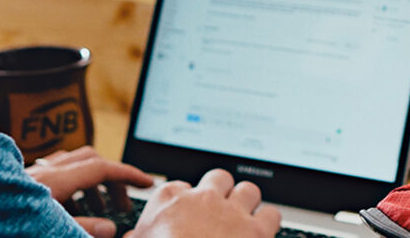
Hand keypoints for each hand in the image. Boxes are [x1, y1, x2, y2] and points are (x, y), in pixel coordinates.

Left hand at [27, 146, 153, 237]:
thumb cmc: (7, 226)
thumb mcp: (52, 230)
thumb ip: (83, 227)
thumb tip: (110, 228)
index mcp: (54, 180)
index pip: (101, 168)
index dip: (127, 174)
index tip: (146, 182)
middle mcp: (44, 171)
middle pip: (90, 161)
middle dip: (112, 180)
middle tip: (121, 205)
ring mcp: (31, 175)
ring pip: (72, 165)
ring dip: (91, 183)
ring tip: (97, 209)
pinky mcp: (20, 183)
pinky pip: (55, 173)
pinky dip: (71, 185)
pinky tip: (70, 207)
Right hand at [131, 168, 280, 237]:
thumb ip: (137, 236)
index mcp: (170, 198)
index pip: (181, 186)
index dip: (186, 202)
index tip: (187, 214)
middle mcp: (203, 198)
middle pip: (220, 178)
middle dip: (222, 192)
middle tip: (220, 211)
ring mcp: (232, 212)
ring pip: (249, 190)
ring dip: (248, 204)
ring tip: (244, 220)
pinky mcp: (257, 231)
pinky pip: (272, 214)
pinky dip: (270, 223)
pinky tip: (264, 233)